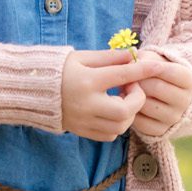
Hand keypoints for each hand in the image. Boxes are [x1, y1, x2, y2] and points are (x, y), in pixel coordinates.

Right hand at [60, 47, 176, 141]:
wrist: (32, 90)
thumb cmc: (59, 69)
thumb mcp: (83, 58)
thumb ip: (109, 57)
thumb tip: (133, 55)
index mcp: (87, 81)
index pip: (123, 75)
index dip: (144, 69)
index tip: (159, 65)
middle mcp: (87, 104)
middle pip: (125, 110)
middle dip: (137, 99)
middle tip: (131, 87)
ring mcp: (84, 120)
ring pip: (120, 126)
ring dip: (128, 112)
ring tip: (121, 98)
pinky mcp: (82, 131)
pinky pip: (109, 135)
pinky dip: (117, 124)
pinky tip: (112, 111)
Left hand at [121, 46, 191, 143]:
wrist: (163, 96)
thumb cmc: (156, 73)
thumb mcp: (155, 60)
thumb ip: (145, 59)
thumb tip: (131, 66)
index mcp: (189, 81)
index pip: (169, 71)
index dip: (149, 66)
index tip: (137, 64)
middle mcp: (185, 101)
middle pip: (155, 88)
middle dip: (137, 81)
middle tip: (126, 78)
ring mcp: (174, 118)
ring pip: (145, 105)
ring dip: (130, 96)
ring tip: (125, 90)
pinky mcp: (161, 131)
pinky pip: (140, 122)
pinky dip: (130, 112)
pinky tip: (129, 104)